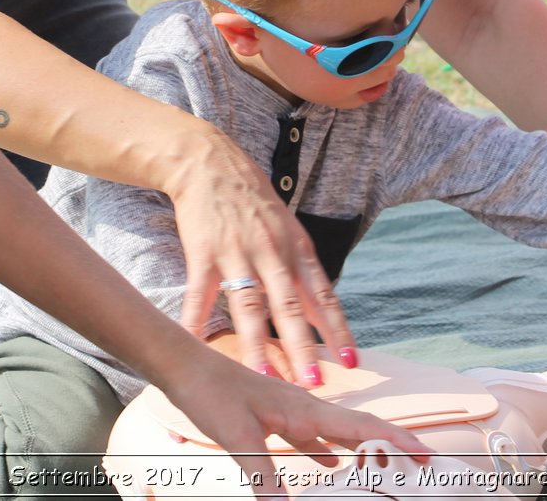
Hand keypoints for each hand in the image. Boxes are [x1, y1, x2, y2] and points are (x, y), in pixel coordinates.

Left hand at [165, 351, 430, 498]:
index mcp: (306, 411)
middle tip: (422, 469)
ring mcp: (292, 413)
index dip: (398, 443)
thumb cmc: (211, 392)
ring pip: (339, 436)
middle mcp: (306, 409)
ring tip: (384, 474)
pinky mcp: (275, 418)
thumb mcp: (238, 437)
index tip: (429, 456)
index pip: (364, 428)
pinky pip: (314, 440)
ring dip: (363, 453)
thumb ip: (265, 477)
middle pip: (361, 432)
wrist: (185, 365)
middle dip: (392, 449)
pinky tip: (331, 469)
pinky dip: (329, 455)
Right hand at [171, 135, 356, 387]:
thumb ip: (302, 270)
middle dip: (303, 347)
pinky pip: (200, 295)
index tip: (350, 361)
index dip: (337, 329)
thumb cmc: (254, 201)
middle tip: (312, 383)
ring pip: (248, 306)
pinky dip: (196, 324)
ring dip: (256, 344)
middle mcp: (271, 252)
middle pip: (289, 306)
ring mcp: (237, 253)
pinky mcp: (203, 253)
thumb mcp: (289, 228)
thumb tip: (322, 313)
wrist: (210, 164)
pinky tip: (196, 347)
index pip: (323, 294)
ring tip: (263, 378)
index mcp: (296, 247)